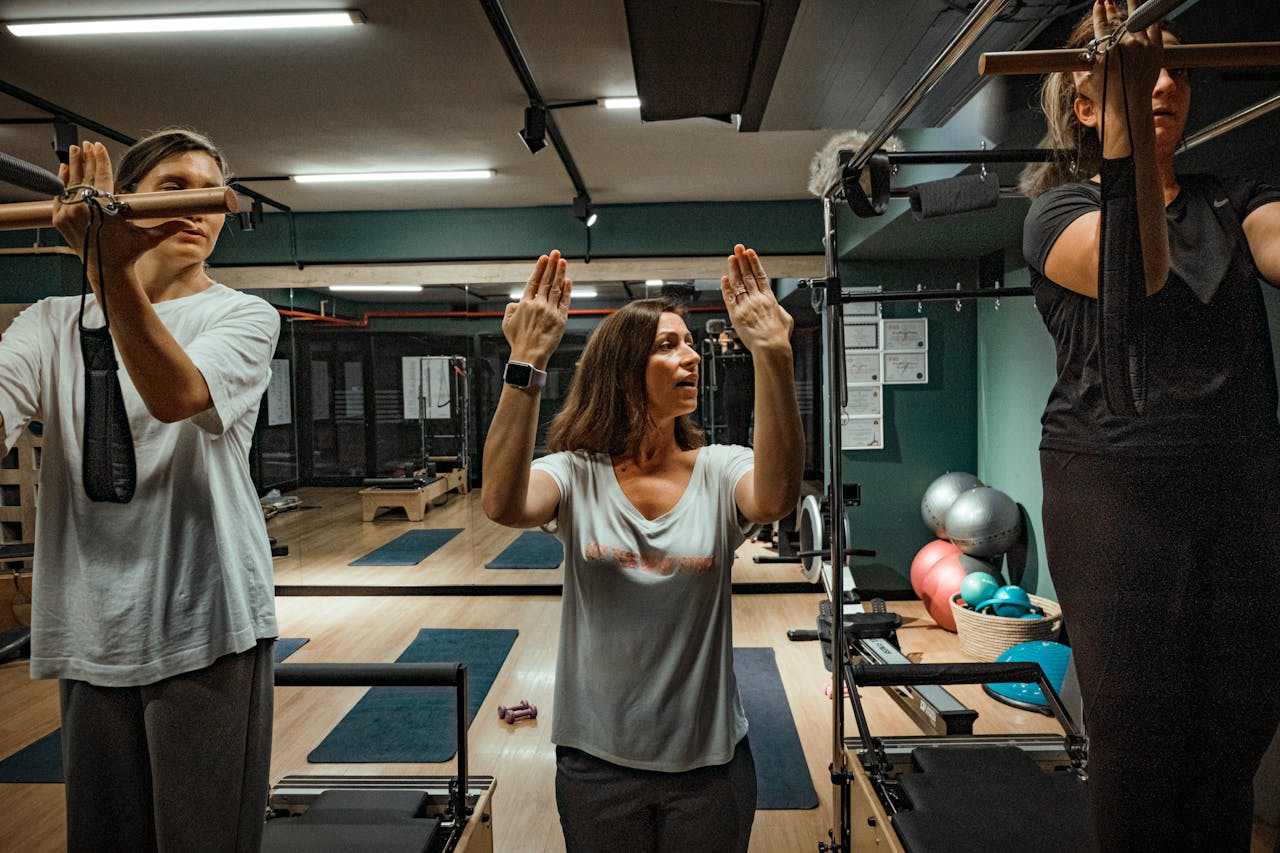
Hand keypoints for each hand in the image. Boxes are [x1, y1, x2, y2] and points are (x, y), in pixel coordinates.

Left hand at [52, 141, 175, 271]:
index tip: (98, 146)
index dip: (100, 160)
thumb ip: (168, 227)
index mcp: (104, 210)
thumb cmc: (129, 253)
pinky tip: (65, 169)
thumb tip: (189, 224)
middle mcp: (83, 210)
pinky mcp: (59, 219)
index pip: (101, 177)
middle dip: (86, 158)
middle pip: (84, 176)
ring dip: (73, 166)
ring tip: (75, 151)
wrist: (107, 270)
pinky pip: (60, 195)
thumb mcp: (149, 238)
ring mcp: (68, 214)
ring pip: (70, 184)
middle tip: (86, 144)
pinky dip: (63, 181)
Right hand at [503, 249, 571, 366]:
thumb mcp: (506, 324)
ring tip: (562, 261)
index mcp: (525, 304)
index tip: (543, 258)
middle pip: (546, 281)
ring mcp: (550, 311)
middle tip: (555, 253)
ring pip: (556, 288)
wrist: (528, 356)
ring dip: (560, 273)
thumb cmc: (517, 342)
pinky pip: (564, 301)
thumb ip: (510, 309)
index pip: (533, 281)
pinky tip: (568, 280)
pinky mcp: (560, 319)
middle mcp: (538, 305)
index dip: (539, 268)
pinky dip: (566, 290)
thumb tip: (516, 302)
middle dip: (551, 265)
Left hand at [720, 244, 791, 352]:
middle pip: (747, 275)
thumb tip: (777, 307)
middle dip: (742, 260)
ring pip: (738, 283)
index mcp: (769, 298)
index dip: (754, 262)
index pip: (760, 275)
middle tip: (738, 248)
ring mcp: (745, 306)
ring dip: (734, 269)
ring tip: (731, 258)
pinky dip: (726, 287)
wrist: (771, 346)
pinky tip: (724, 278)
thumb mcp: (786, 318)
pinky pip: (729, 298)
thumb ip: (779, 309)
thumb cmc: (779, 336)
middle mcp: (756, 299)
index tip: (750, 253)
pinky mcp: (736, 315)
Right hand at [1073, 0, 1162, 111]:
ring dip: (1133, 5)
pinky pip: (1153, 28)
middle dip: (1111, 8)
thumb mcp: (1083, 83)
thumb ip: (1078, 67)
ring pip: (1137, 19)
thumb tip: (1078, 58)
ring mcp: (1142, 46)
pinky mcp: (1156, 50)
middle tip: (1108, 1)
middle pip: (1117, 19)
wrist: (1129, 107)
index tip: (1099, 3)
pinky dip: (1148, 20)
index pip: (1101, 24)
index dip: (1099, 12)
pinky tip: (1144, 14)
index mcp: (1105, 50)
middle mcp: (1124, 45)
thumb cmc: (1105, 98)